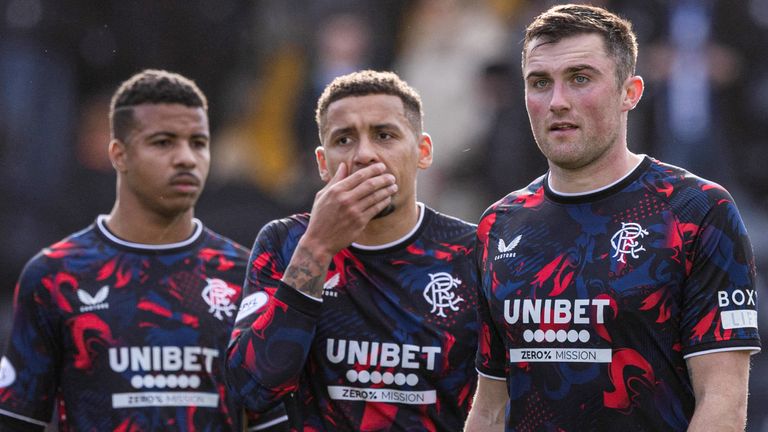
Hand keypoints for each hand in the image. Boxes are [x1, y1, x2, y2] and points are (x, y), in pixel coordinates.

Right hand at [282, 162, 396, 296]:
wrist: (320, 241)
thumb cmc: (320, 217)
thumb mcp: (322, 195)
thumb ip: (335, 180)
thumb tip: (343, 165)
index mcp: (336, 190)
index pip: (359, 175)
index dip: (373, 169)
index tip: (381, 166)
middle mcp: (346, 199)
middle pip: (370, 185)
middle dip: (384, 179)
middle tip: (392, 176)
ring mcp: (354, 211)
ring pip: (375, 197)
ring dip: (387, 190)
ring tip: (394, 186)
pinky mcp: (360, 222)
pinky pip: (375, 209)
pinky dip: (383, 202)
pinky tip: (387, 199)